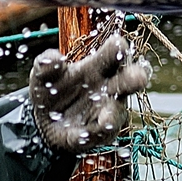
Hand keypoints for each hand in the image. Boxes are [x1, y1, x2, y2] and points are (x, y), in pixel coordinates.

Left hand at [28, 33, 150, 151]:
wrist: (42, 123)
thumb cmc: (51, 90)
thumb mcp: (42, 75)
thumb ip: (46, 64)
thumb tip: (54, 57)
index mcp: (98, 66)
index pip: (115, 53)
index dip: (118, 48)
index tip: (118, 45)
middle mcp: (109, 88)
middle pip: (128, 80)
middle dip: (135, 78)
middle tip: (139, 77)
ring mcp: (107, 111)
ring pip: (116, 112)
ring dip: (113, 114)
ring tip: (106, 118)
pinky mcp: (98, 134)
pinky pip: (99, 135)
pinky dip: (93, 135)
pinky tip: (85, 134)